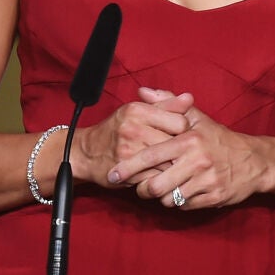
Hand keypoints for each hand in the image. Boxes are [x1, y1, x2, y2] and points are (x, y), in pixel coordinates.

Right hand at [72, 89, 193, 188]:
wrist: (85, 153)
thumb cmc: (116, 131)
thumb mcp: (137, 111)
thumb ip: (165, 105)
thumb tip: (188, 98)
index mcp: (137, 110)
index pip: (180, 121)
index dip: (184, 131)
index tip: (178, 135)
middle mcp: (132, 127)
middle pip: (176, 142)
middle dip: (179, 150)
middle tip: (177, 152)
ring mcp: (129, 149)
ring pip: (168, 160)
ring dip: (171, 164)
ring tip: (169, 163)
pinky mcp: (127, 170)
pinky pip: (156, 175)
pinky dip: (160, 176)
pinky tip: (157, 173)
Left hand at [109, 93, 274, 210]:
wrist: (255, 161)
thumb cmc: (219, 139)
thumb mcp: (197, 118)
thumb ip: (168, 103)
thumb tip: (142, 91)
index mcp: (189, 140)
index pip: (151, 155)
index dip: (128, 167)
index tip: (113, 174)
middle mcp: (197, 160)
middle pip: (156, 185)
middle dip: (143, 189)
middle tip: (141, 187)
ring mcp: (206, 181)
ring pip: (169, 199)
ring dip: (162, 197)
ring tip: (164, 189)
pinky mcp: (214, 197)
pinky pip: (185, 206)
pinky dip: (179, 203)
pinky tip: (182, 193)